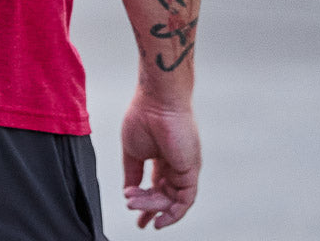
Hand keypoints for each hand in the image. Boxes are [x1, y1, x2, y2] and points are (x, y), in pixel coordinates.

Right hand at [121, 95, 199, 228]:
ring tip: (134, 204)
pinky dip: (174, 213)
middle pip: (162, 194)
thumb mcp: (132, 151)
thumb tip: (129, 191)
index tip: (132, 210)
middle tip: (133, 211)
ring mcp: (184, 168)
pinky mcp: (190, 171)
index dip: (145, 201)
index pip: (156, 185)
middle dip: (147, 206)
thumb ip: (132, 173)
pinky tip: (159, 217)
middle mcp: (175, 164)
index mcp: (161, 157)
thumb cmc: (143, 116)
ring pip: (171, 199)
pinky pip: (185, 200)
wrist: (156, 101)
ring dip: (152, 206)